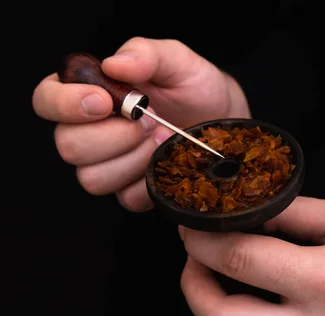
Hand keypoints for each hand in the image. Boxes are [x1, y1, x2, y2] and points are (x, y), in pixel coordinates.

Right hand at [32, 37, 249, 211]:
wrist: (225, 123)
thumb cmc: (197, 89)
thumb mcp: (178, 62)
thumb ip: (146, 54)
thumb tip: (114, 64)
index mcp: (89, 93)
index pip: (46, 100)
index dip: (65, 104)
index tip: (104, 102)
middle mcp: (90, 132)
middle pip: (68, 146)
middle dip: (114, 135)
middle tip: (150, 120)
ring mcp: (109, 165)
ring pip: (92, 178)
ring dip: (133, 159)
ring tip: (164, 138)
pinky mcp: (130, 191)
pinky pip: (125, 198)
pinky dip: (150, 180)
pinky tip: (167, 160)